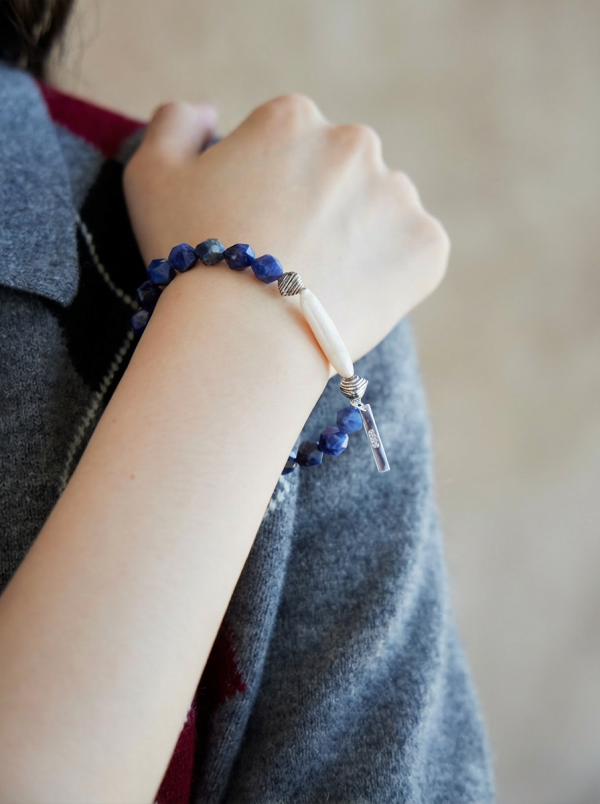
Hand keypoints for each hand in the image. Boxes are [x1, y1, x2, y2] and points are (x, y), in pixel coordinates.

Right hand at [124, 94, 448, 364]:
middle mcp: (353, 142)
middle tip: (293, 263)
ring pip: (381, 213)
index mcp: (292, 119)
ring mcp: (397, 194)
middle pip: (342, 175)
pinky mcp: (427, 245)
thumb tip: (209, 113)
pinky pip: (415, 254)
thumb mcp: (150, 177)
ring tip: (322, 287)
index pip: (290, 148)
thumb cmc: (192, 260)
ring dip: (361, 239)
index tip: (258, 233)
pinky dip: (394, 275)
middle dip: (322, 210)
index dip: (271, 193)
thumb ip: (175, 124)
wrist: (244, 339)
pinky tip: (354, 298)